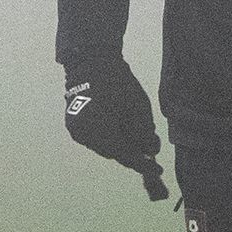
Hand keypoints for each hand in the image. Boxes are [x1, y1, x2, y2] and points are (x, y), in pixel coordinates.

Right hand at [63, 57, 170, 199]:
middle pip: (113, 152)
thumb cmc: (117, 82)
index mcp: (100, 133)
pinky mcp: (74, 125)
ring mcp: (76, 131)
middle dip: (131, 151)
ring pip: (104, 146)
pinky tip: (119, 125)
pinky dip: (108, 135)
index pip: (125, 156)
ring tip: (134, 133)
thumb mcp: (138, 109)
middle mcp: (84, 137)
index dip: (143, 165)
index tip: (157, 170)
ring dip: (119, 143)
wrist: (91, 61)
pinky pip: (95, 137)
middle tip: (148, 147)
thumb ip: (144, 134)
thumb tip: (149, 152)